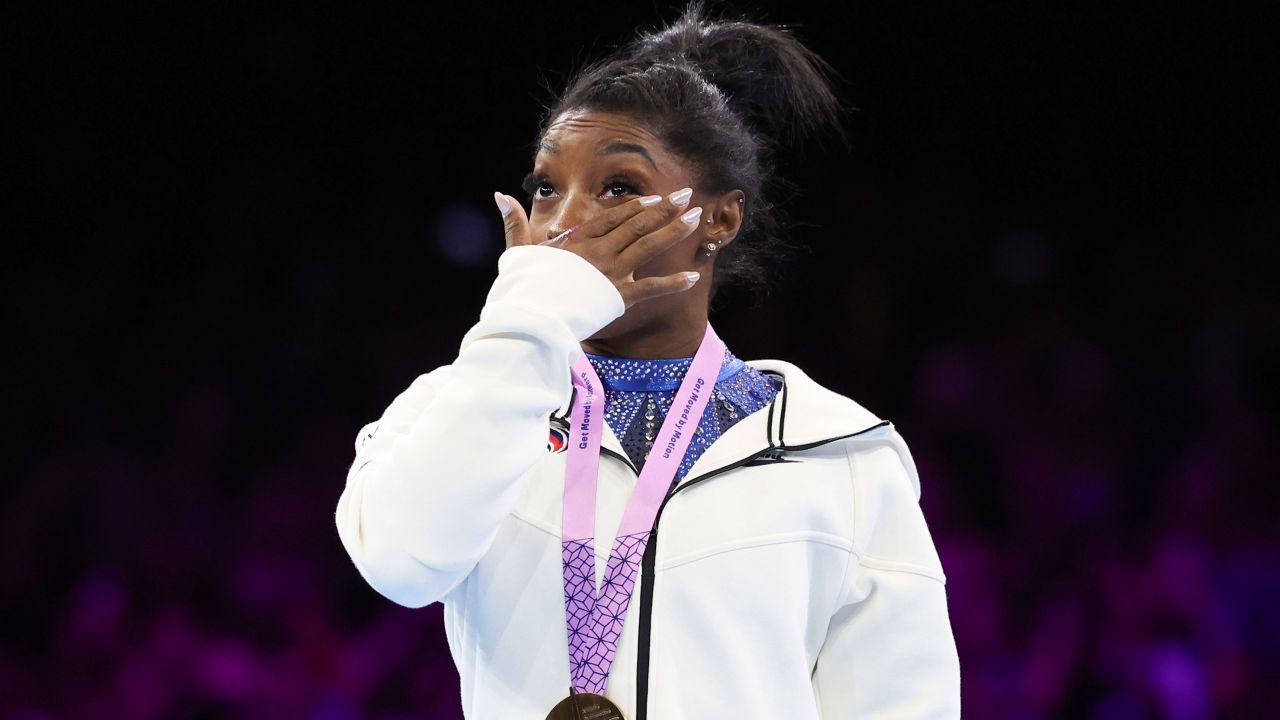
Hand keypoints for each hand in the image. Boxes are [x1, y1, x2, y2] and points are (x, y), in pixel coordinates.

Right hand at [494, 189, 703, 308]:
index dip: (636, 206)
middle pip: (637, 225)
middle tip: (687, 194)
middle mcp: (599, 252)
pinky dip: (674, 283)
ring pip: (649, 246)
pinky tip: (694, 276)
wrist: (530, 318)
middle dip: (665, 208)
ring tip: (697, 217)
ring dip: (675, 230)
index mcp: (578, 242)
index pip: (612, 217)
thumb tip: (500, 195)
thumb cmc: (522, 289)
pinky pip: (652, 288)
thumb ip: (514, 224)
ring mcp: (612, 273)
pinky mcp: (620, 297)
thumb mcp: (517, 253)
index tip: (655, 197)